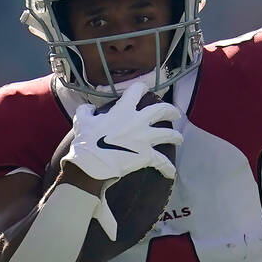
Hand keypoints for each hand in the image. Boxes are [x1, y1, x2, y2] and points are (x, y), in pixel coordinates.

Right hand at [64, 82, 182, 182]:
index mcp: (123, 110)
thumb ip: (87, 111)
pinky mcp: (147, 155)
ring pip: (168, 134)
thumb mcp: (82, 120)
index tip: (145, 90)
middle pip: (161, 110)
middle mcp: (138, 121)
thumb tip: (90, 108)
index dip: (142, 89)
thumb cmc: (85, 141)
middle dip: (171, 111)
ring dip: (176, 137)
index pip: (136, 91)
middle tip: (175, 113)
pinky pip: (162, 162)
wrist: (91, 163)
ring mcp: (145, 138)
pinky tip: (171, 172)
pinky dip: (168, 168)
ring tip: (179, 139)